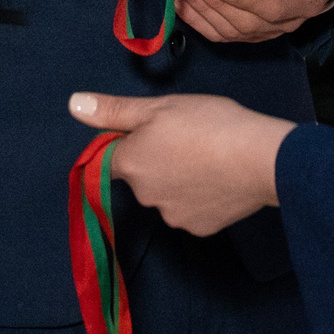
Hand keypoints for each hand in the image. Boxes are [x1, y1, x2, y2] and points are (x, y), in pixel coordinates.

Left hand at [68, 92, 290, 234]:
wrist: (261, 159)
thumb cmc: (209, 124)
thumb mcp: (160, 106)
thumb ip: (115, 109)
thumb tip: (72, 104)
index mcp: (131, 163)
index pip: (112, 157)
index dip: (132, 141)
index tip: (157, 130)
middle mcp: (144, 195)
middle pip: (142, 176)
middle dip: (158, 160)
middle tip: (189, 138)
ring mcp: (172, 216)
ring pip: (167, 195)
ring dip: (179, 180)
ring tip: (209, 158)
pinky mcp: (199, 228)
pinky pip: (192, 210)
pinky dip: (201, 198)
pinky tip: (220, 180)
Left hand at [177, 0, 333, 42]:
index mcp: (303, 2)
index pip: (274, 9)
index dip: (249, 3)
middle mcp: (284, 23)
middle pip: (246, 23)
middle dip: (216, 4)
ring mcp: (266, 29)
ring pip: (230, 31)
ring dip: (203, 12)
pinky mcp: (250, 28)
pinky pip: (222, 33)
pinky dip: (199, 22)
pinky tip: (181, 7)